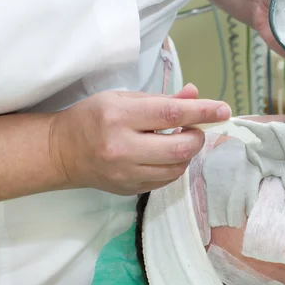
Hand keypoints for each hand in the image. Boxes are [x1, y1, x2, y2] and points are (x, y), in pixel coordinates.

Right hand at [49, 84, 231, 194]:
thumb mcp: (123, 99)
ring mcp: (126, 173)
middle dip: (197, 136)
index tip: (224, 110)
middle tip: (194, 128)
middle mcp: (122, 147)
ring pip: (178, 167)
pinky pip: (166, 179)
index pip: (171, 114)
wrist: (61, 152)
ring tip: (177, 140)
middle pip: (180, 147)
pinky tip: (164, 155)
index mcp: (120, 117)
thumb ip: (162, 99)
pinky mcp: (130, 189)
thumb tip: (196, 95)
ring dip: (187, 152)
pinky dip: (174, 165)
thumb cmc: (93, 117)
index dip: (202, 112)